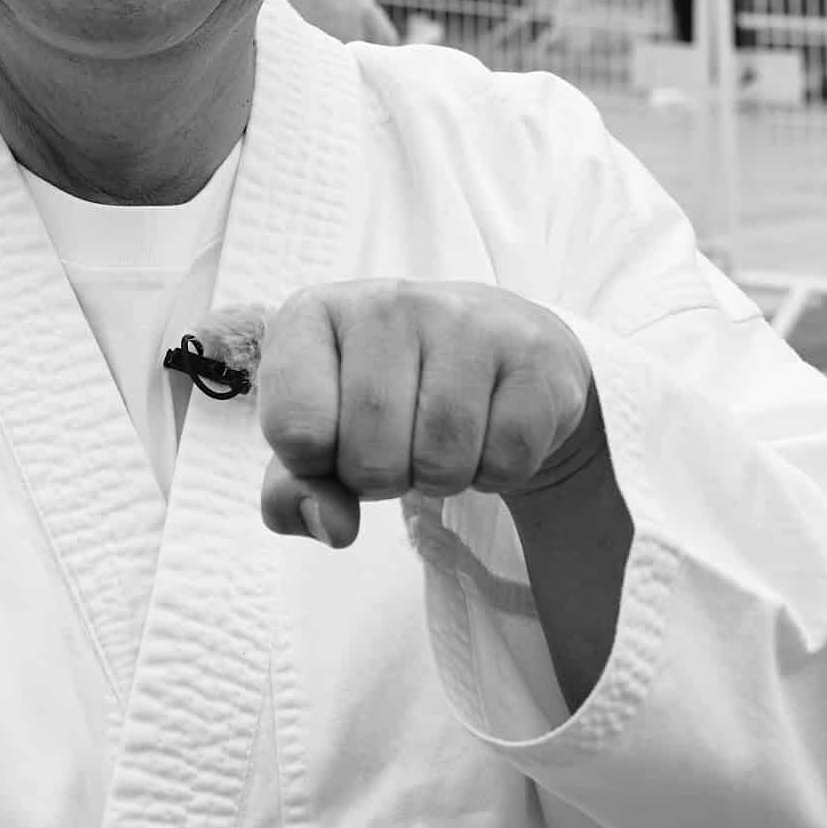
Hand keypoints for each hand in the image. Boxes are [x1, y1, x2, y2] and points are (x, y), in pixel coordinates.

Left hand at [255, 282, 603, 545]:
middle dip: (383, 480)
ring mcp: (466, 320)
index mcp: (313, 315)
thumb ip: (292, 491)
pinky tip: (490, 432)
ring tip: (442, 439)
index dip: (316, 464)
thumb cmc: (390, 396)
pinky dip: (498, 473)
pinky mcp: (534, 352)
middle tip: (400, 445)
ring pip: (441, 460)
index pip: (293, 429)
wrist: (497, 351)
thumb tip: (330, 526)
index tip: (335, 440)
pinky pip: (508, 459)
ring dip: (441, 479)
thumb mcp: (321, 436)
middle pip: (370, 457)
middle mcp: (386, 302)